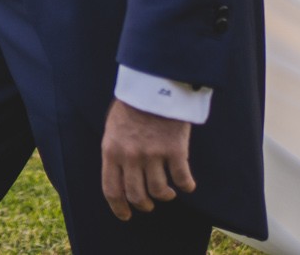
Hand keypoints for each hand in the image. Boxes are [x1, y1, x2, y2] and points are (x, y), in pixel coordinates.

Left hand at [100, 99, 194, 220]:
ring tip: (167, 193)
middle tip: (149, 205)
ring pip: (159, 191)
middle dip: (143, 205)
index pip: (111, 189)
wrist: (155, 84)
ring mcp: (153, 154)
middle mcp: (130, 156)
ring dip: (165, 196)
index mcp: (111, 150)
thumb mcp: (113, 127)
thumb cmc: (133, 105)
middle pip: (136, 195)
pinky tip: (188, 184)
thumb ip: (115, 151)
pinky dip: (186, 186)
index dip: (118, 208)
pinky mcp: (175, 150)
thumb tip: (119, 174)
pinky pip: (182, 180)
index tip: (126, 216)